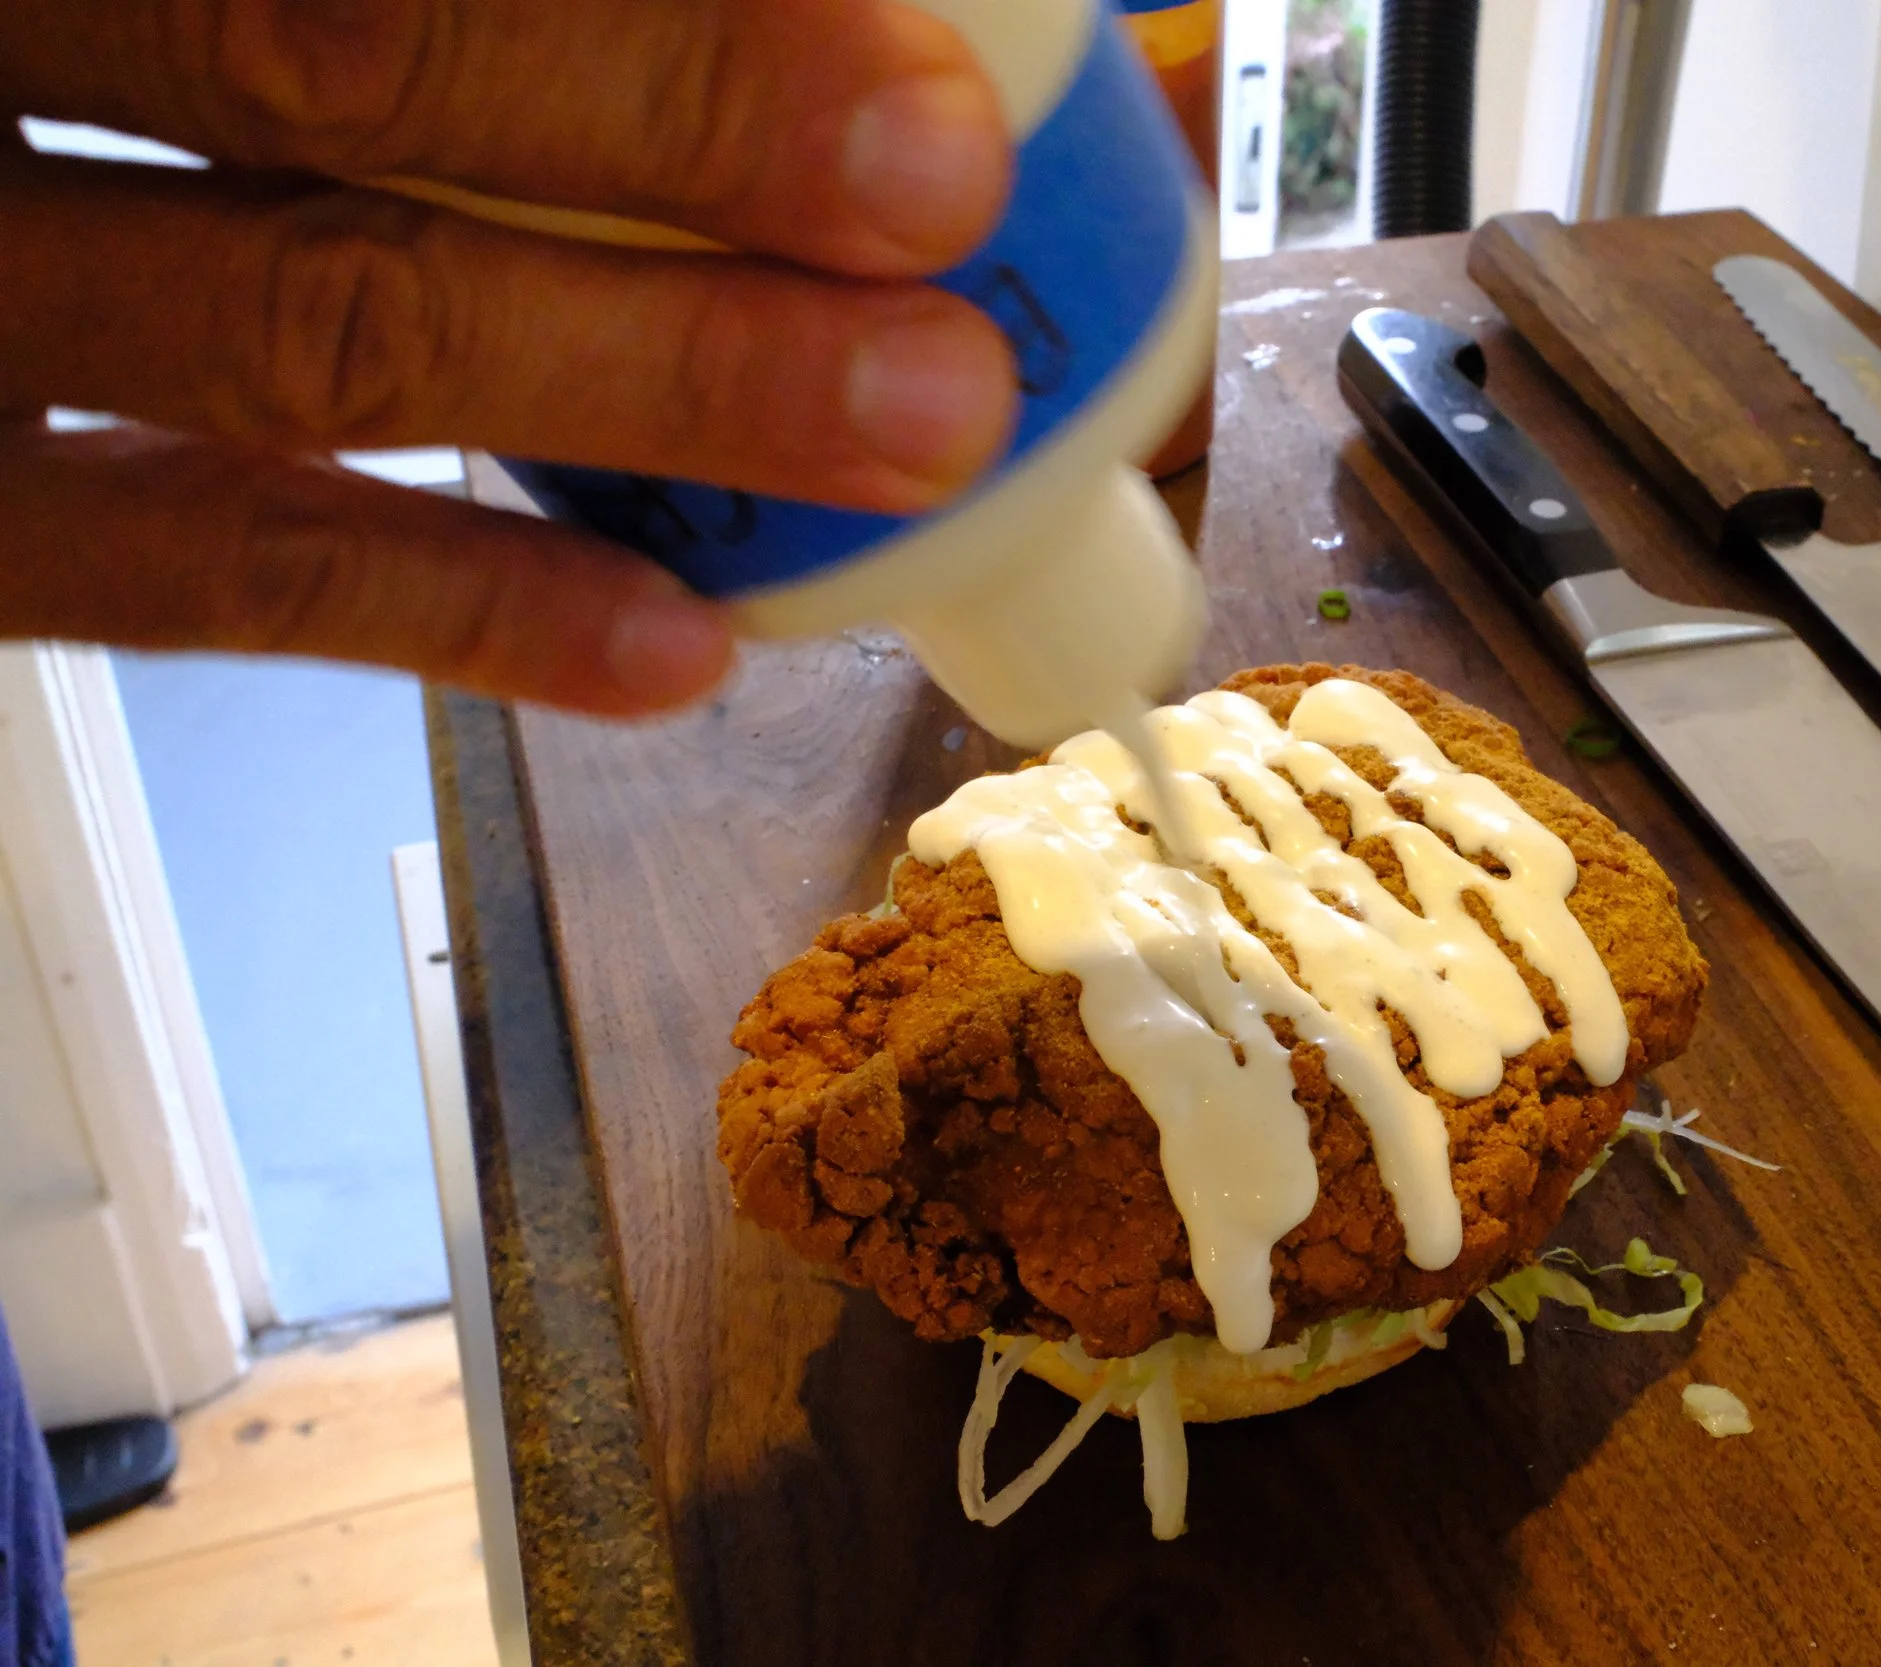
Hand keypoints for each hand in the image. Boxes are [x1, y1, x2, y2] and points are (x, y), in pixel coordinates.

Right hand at [0, 0, 1019, 715]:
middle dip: (666, 132)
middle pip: (327, 56)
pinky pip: (185, 569)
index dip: (643, 17)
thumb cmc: (49, 56)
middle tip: (935, 200)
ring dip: (635, 383)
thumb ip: (362, 9)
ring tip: (905, 418)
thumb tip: (706, 2)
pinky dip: (447, 603)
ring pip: (289, 328)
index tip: (900, 68)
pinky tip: (672, 642)